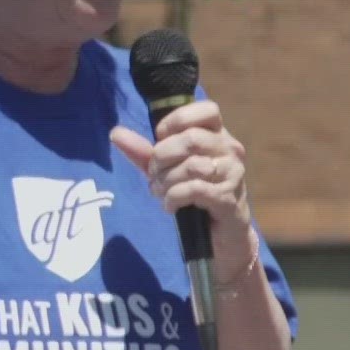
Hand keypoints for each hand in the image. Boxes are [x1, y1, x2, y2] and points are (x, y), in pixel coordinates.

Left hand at [110, 101, 257, 282]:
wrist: (221, 239)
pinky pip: (195, 189)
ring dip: (166, 181)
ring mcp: (233, 174)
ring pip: (191, 166)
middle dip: (162, 158)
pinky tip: (170, 206)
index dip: (176, 122)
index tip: (160, 141)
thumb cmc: (195, 198)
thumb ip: (144, 153)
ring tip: (160, 193)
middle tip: (153, 175)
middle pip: (191, 139)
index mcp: (218, 136)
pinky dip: (174, 198)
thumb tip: (116, 133)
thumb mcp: (167, 171)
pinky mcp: (229, 199)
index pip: (207, 110)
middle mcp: (231, 150)